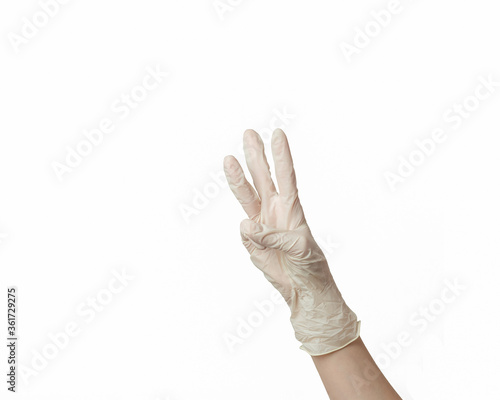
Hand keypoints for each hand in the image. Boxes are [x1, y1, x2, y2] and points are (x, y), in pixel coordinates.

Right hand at [224, 129, 359, 355]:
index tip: (278, 133)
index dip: (281, 155)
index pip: (286, 176)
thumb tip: (245, 225)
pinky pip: (245, 234)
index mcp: (292, 209)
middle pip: (263, 178)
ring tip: (229, 158)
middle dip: (255, 156)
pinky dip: (247, 236)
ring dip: (238, 178)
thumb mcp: (299, 249)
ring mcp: (262, 225)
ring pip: (247, 196)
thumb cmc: (310, 267)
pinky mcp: (252, 242)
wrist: (303, 290)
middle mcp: (275, 211)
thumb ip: (272, 236)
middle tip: (249, 133)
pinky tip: (255, 242)